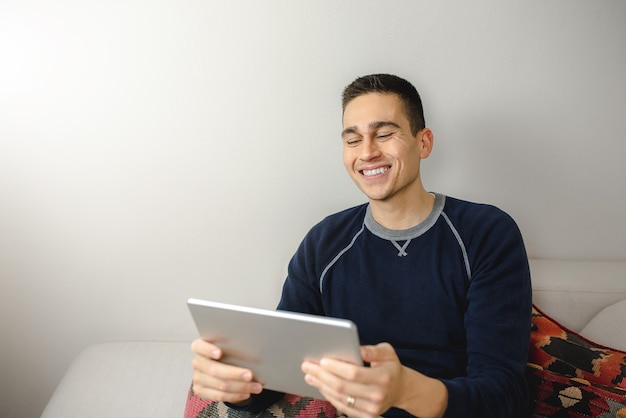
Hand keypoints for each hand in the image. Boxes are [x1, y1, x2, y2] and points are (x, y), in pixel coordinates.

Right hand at [191, 338, 262, 403]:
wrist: (220, 369)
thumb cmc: (227, 354)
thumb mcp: (228, 348)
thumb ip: (233, 349)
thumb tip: (252, 355)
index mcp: (200, 347)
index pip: (199, 346)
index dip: (208, 350)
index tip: (220, 353)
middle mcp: (197, 362)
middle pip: (214, 369)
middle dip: (235, 374)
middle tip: (250, 375)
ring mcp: (197, 378)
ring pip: (220, 385)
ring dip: (241, 387)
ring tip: (255, 386)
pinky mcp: (200, 391)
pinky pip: (219, 396)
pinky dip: (235, 395)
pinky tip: (246, 393)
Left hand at [301, 343, 446, 417]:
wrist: (401, 389)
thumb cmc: (390, 367)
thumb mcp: (387, 352)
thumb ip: (372, 350)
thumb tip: (356, 348)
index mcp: (383, 377)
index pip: (354, 373)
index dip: (336, 367)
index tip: (322, 360)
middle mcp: (377, 395)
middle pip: (343, 387)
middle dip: (322, 375)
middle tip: (308, 366)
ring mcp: (371, 409)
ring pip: (340, 398)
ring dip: (322, 386)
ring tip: (310, 375)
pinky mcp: (366, 416)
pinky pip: (343, 407)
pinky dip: (329, 396)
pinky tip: (321, 386)